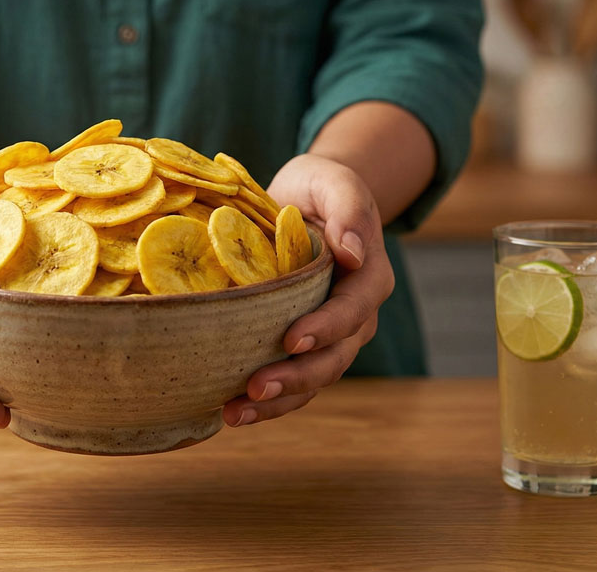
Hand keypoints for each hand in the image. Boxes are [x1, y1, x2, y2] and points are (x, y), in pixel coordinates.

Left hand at [222, 153, 393, 426]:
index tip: (292, 339)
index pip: (353, 311)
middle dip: (296, 378)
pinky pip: (290, 382)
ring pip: (311, 381)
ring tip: (234, 413)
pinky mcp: (299, 347)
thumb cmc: (320, 188)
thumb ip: (349, 210)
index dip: (325, 328)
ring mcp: (327, 337)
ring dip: (276, 403)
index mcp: (368, 278)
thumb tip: (353, 254)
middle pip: (333, 358)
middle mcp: (354, 316)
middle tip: (256, 388)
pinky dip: (264, 402)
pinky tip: (227, 410)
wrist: (305, 199)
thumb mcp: (335, 182)